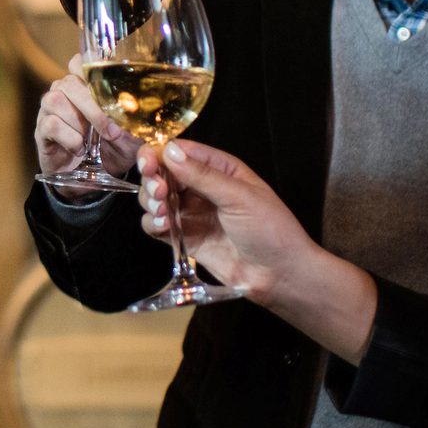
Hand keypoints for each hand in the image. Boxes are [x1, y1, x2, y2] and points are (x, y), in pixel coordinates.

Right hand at [33, 55, 143, 192]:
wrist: (91, 180)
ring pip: (55, 100)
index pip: (78, 62)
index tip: (107, 89)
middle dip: (92, 106)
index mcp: (83, 87)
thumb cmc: (111, 149)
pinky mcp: (41, 131)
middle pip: (69, 82)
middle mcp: (63, 93)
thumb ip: (135, 116)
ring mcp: (48, 110)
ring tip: (91, 141)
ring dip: (78, 122)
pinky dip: (69, 138)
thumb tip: (143, 104)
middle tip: (110, 130)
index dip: (89, 70)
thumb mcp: (130, 132)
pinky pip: (50, 124)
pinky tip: (79, 149)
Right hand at [133, 140, 313, 292]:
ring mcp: (192, 213)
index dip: (158, 156)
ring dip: (150, 202)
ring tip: (162, 213)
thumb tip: (169, 152)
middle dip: (153, 180)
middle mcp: (202, 188)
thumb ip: (202, 175)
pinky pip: (157, 226)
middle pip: (162, 174)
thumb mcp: (239, 196)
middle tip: (159, 193)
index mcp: (219, 169)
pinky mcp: (186, 238)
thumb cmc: (271, 229)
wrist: (279, 274)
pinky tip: (163, 227)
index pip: (179, 152)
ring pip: (155, 199)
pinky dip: (152, 224)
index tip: (148, 166)